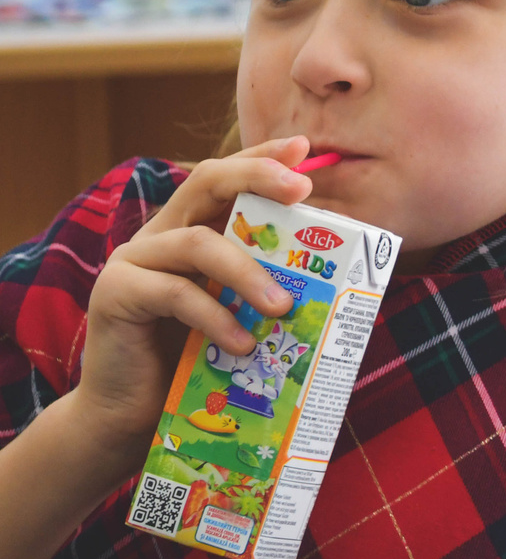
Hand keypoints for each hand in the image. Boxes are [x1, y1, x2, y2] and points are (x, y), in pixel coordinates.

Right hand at [69, 139, 314, 457]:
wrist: (132, 411)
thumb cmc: (194, 357)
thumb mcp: (239, 311)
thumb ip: (269, 282)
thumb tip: (337, 273)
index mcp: (193, 228)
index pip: (228, 177)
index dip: (263, 157)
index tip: (303, 147)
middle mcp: (161, 234)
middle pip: (207, 182)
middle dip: (257, 177)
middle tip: (303, 192)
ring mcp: (133, 260)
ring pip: (198, 243)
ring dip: (248, 272)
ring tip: (283, 307)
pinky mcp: (115, 294)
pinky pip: (174, 293)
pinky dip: (215, 316)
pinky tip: (242, 343)